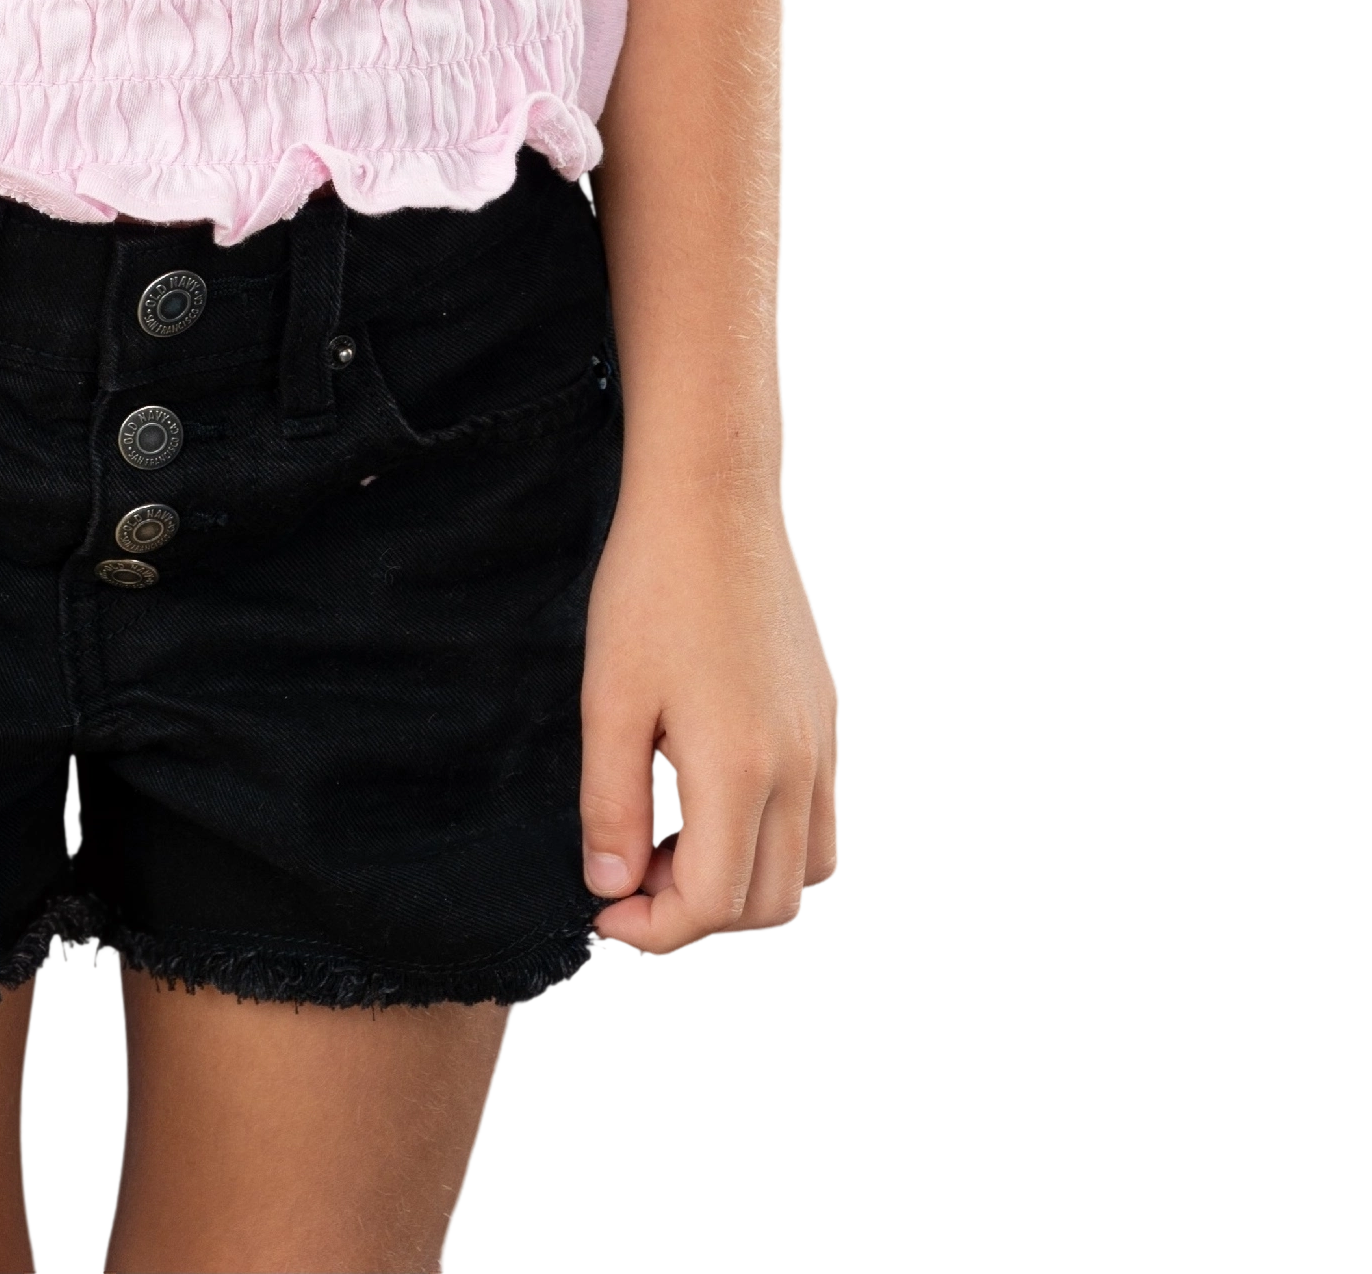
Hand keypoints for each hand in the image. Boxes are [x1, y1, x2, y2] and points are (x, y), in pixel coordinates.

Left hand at [578, 482, 837, 953]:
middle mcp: (799, 770)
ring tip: (673, 838)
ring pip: (806, 874)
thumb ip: (610, 804)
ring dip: (743, 885)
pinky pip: (824, 825)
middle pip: (765, 905)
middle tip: (630, 871)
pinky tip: (717, 803)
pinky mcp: (829, 723)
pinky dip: (777, 845)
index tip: (602, 910)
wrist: (714, 502)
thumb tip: (611, 888)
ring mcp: (825, 747)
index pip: (711, 905)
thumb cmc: (653, 589)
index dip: (650, 930)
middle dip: (693, 913)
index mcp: (740, 769)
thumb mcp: (610, 697)